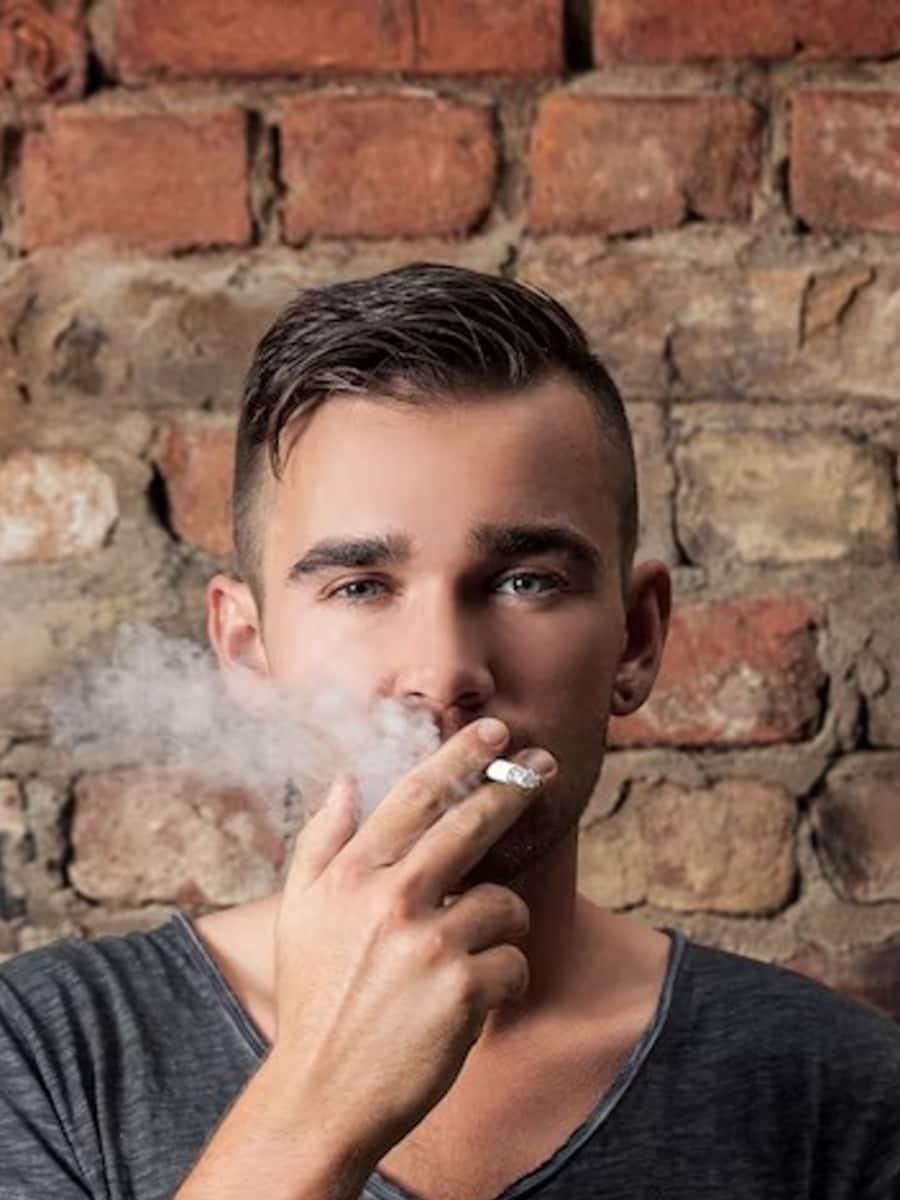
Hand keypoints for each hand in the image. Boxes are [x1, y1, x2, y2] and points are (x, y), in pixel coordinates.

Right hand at [268, 718, 555, 1164]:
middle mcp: (390, 898)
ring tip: (476, 950)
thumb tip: (347, 782)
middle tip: (544, 767)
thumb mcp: (298, 911)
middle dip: (513, 788)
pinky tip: (473, 999)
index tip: (494, 731)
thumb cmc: (313, 998)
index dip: (460, 756)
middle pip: (470, 824)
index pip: (415, 796)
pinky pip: (513, 961)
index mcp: (351, 874)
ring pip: (503, 902)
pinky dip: (503, 977)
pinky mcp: (462, 990)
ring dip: (502, 922)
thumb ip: (321, 841)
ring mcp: (428, 943)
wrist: (321, 1094)